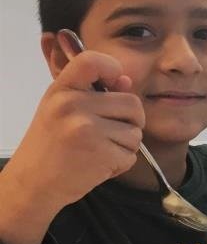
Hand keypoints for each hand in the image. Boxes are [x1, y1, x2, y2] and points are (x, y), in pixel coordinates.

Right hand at [0, 48, 143, 243]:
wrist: (34, 182)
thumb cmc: (51, 145)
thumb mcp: (62, 109)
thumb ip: (93, 92)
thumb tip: (125, 80)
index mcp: (61, 90)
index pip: (93, 61)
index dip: (113, 69)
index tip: (114, 85)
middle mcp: (73, 105)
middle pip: (132, 103)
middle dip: (130, 121)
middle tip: (109, 133)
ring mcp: (88, 129)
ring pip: (135, 132)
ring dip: (125, 145)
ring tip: (99, 150)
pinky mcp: (101, 154)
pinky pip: (132, 155)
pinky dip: (121, 163)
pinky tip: (99, 165)